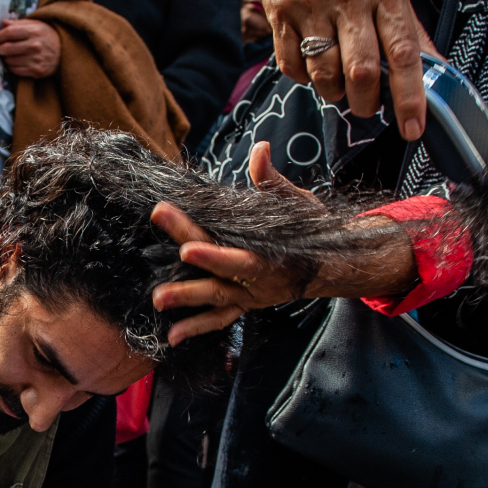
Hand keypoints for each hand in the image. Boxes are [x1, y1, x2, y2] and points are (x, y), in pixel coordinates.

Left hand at [0, 19, 59, 77]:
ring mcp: (36, 59)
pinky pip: (15, 70)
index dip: (0, 35)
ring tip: (11, 54)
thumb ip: (20, 23)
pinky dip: (12, 66)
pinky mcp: (36, 71)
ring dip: (6, 58)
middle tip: (1, 47)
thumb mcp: (37, 25)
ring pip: (9, 60)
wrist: (65, 53)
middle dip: (0, 48)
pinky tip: (17, 62)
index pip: (9, 32)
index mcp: (35, 31)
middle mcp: (35, 45)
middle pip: (7, 48)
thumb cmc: (48, 36)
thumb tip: (3, 22)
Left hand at [148, 143, 322, 342]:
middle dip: (190, 272)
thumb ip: (271, 181)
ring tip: (157, 301)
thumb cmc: (310, 231)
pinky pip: (220, 319)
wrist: (330, 268)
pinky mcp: (244, 304)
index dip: (211, 253)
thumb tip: (260, 149)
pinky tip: (172, 338)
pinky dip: (197, 328)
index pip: (234, 253)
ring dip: (187, 301)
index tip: (184, 247)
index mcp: (269, 254)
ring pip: (216, 300)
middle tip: (160, 279)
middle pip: (219, 273)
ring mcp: (249, 295)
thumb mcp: (297, 203)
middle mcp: (257, 280)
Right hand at [170, 0, 427, 139]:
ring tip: (339, 85)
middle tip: (367, 106)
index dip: (410, 96)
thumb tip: (441, 76)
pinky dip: (305, 78)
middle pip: (360, 71)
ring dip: (334, 93)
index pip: (403, 52)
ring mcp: (311, 4)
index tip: (413, 128)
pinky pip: (293, 65)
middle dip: (366, 102)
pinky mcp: (281, 12)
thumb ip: (412, 33)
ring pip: (324, 74)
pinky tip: (313, 64)